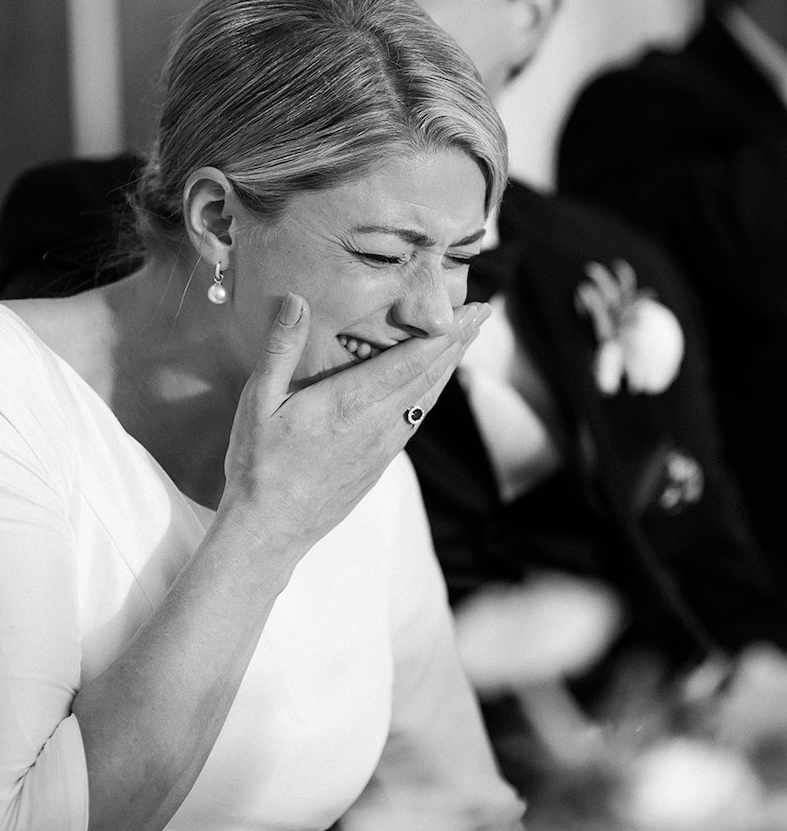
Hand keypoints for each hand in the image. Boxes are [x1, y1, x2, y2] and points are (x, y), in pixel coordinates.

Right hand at [218, 292, 486, 564]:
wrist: (269, 531)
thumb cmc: (258, 465)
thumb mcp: (259, 401)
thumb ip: (281, 348)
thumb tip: (296, 299)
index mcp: (352, 402)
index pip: (413, 360)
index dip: (447, 333)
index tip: (474, 310)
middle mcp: (378, 423)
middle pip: (431, 375)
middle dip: (459, 341)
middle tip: (483, 313)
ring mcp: (383, 446)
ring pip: (428, 398)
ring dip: (449, 366)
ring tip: (465, 339)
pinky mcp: (380, 462)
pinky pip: (415, 419)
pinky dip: (431, 392)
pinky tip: (433, 384)